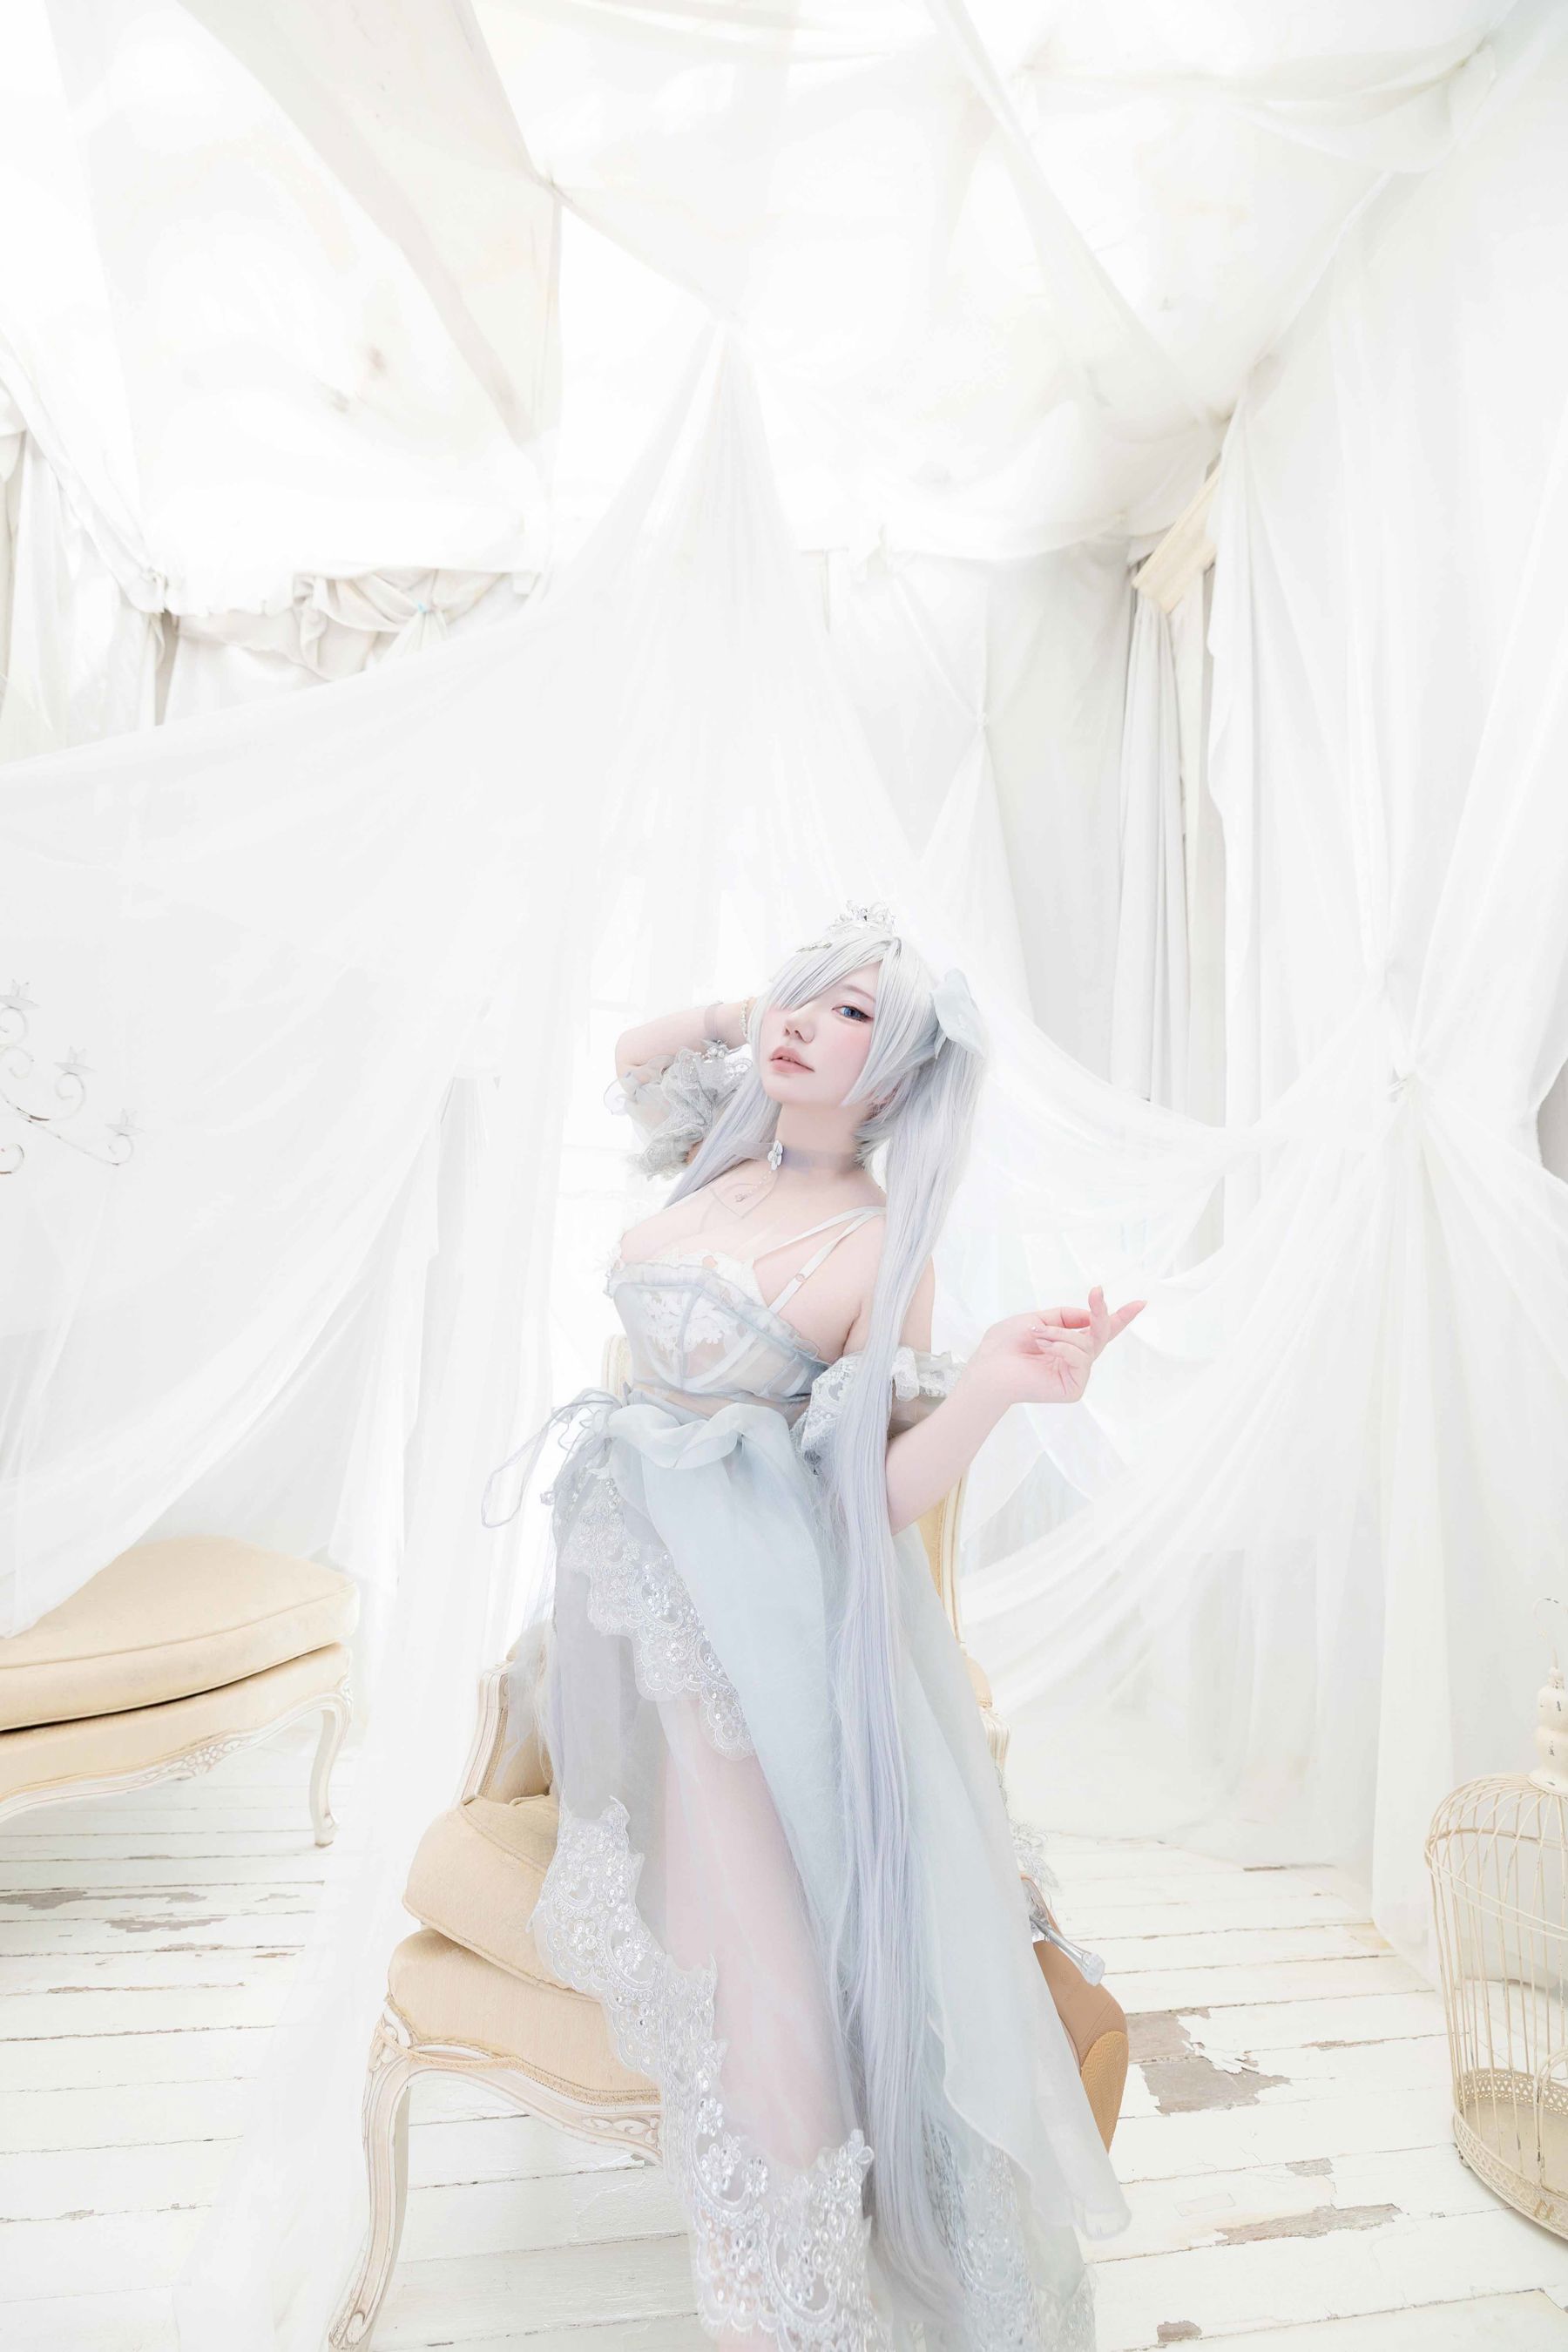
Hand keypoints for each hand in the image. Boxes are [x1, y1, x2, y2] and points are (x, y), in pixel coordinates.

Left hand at [965, 1287, 1145, 1407]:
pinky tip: (1043, 1348)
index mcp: (1066, 1344)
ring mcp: (1075, 1375)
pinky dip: (1061, 1346)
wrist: (989, 1368)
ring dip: (1060, 1333)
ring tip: (1037, 1336)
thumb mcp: (1037, 1319)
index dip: (1118, 1317)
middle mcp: (1073, 1360)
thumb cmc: (1005, 1345)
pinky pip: (1080, 1357)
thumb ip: (1065, 1317)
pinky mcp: (1074, 1387)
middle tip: (1097, 1293)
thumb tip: (1090, 1316)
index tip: (1140, 1303)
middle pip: (1101, 1334)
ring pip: (1088, 1343)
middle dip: (1101, 1313)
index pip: (1096, 1330)